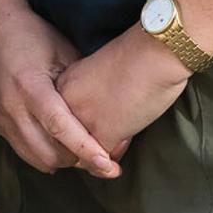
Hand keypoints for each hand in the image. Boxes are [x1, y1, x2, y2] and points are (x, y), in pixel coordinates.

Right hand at [0, 0, 121, 176]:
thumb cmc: (33, 34)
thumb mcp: (63, 52)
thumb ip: (80, 88)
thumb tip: (106, 118)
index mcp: (30, 87)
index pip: (63, 129)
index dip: (88, 151)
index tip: (111, 168)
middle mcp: (10, 107)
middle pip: (51, 154)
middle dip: (79, 159)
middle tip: (101, 155)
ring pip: (36, 158)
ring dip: (60, 159)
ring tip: (79, 149)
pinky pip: (22, 148)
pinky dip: (41, 150)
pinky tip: (55, 138)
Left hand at [55, 27, 191, 162]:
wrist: (153, 52)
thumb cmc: (136, 58)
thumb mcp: (98, 75)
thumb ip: (88, 98)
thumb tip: (96, 124)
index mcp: (61, 86)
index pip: (60, 123)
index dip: (82, 125)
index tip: (102, 115)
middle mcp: (62, 106)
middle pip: (67, 142)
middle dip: (89, 142)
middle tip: (114, 126)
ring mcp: (78, 122)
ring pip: (83, 155)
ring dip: (103, 149)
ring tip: (122, 128)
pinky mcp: (99, 136)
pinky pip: (103, 160)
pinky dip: (118, 151)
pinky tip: (128, 133)